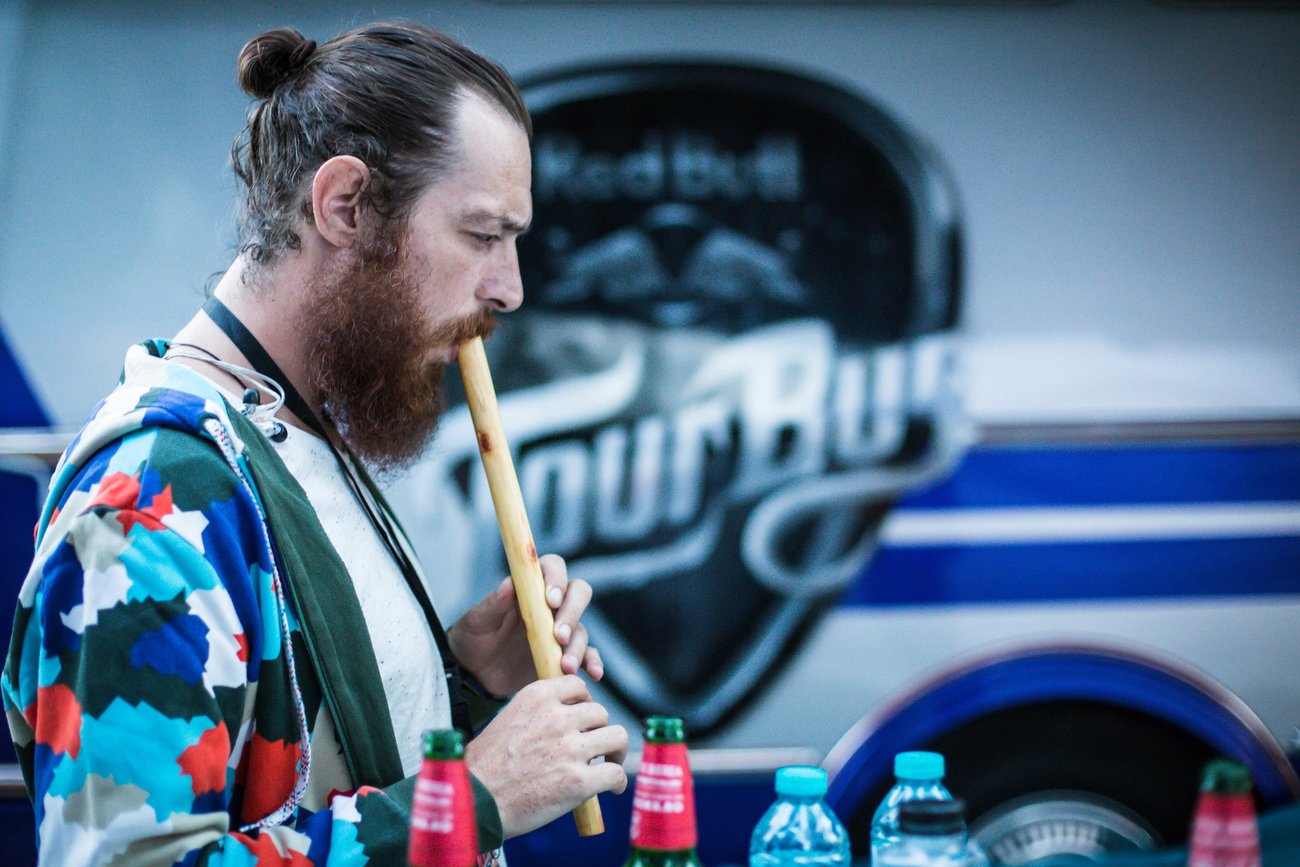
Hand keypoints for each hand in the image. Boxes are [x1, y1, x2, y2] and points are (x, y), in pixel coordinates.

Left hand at [449, 554, 603, 696]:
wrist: (475, 673)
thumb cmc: (473, 638)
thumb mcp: (476, 621)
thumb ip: (492, 604)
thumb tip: (508, 585)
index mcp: (529, 587)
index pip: (552, 568)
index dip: (556, 578)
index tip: (550, 600)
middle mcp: (550, 605)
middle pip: (578, 593)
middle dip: (573, 612)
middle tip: (558, 636)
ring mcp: (560, 630)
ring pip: (581, 628)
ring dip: (577, 645)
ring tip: (565, 666)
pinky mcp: (564, 654)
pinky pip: (587, 655)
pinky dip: (593, 662)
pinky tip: (593, 673)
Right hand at [465, 675, 627, 837]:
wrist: (474, 802)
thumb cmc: (486, 767)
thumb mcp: (510, 719)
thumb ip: (541, 712)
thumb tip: (571, 717)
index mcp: (538, 697)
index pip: (578, 685)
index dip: (584, 703)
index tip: (581, 720)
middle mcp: (557, 717)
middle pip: (601, 712)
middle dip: (598, 730)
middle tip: (593, 748)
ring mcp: (570, 749)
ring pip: (617, 736)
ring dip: (615, 751)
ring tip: (610, 763)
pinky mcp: (579, 781)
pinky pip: (616, 774)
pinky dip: (618, 782)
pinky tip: (612, 788)